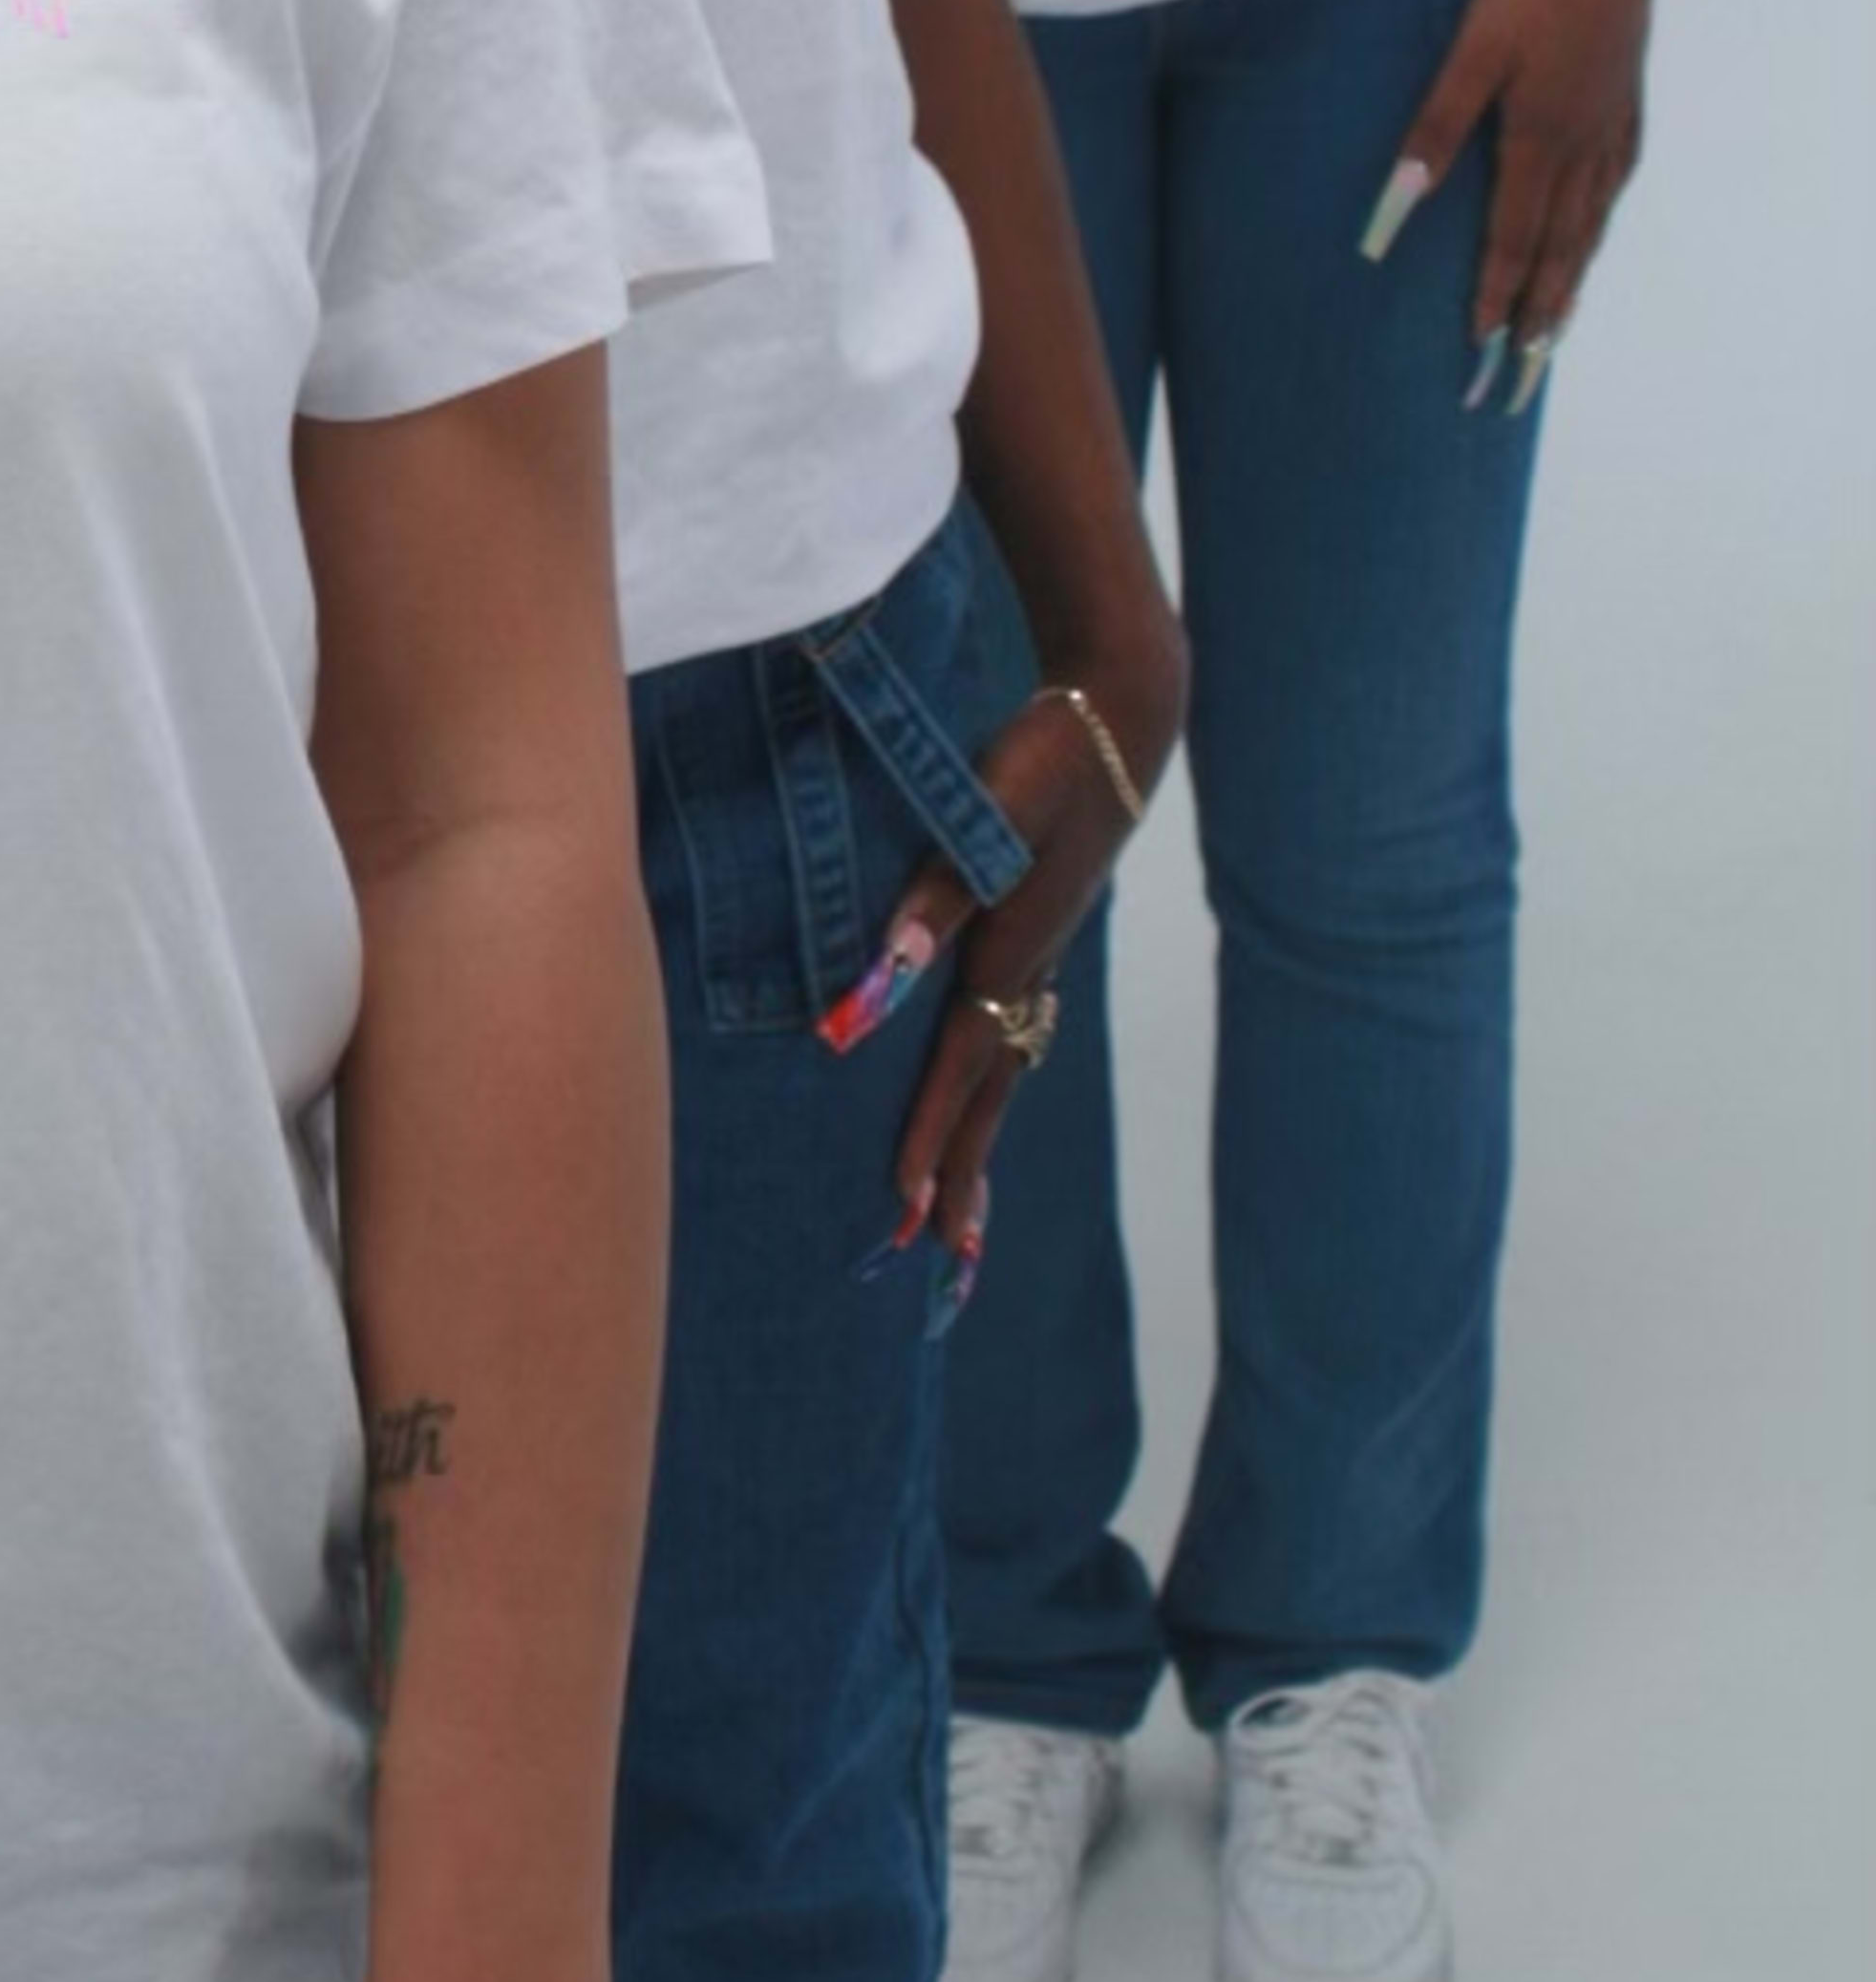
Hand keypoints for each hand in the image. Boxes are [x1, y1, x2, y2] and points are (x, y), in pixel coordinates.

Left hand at [829, 607, 1188, 1285]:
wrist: (1119, 715)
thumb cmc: (1041, 760)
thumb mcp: (978, 826)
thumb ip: (922, 913)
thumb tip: (862, 1006)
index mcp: (1012, 953)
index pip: (961, 1069)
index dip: (929, 1141)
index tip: (901, 1213)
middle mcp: (1031, 967)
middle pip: (992, 1094)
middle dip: (964, 1177)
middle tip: (942, 1266)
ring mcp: (1043, 951)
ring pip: (1007, 1067)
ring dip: (981, 1140)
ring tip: (965, 1214)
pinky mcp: (1043, 926)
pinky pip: (1013, 1025)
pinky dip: (993, 1079)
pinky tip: (986, 1086)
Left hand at [1364, 0, 1658, 391]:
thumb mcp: (1472, 53)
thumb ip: (1436, 127)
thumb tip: (1398, 201)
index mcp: (1537, 141)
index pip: (1511, 238)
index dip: (1496, 293)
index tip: (1482, 343)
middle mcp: (1580, 147)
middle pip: (1557, 246)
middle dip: (1537, 309)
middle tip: (1525, 362)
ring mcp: (1609, 125)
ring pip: (1589, 220)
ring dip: (1572, 275)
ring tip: (1560, 320)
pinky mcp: (1624, 100)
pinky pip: (1614, 179)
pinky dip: (1601, 217)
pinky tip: (1597, 221)